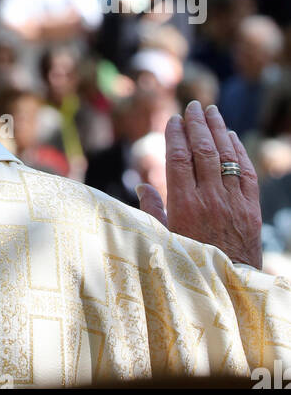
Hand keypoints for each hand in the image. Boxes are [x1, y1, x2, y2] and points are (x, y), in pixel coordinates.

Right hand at [136, 102, 261, 267]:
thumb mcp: (164, 240)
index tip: (174, 119)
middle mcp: (210, 199)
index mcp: (184, 205)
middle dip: (197, 124)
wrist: (229, 287)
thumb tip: (142, 185)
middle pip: (203, 151)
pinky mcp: (252, 210)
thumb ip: (153, 210)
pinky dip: (239, 151)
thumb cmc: (190, 265)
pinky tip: (231, 137)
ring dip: (218, 130)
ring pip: (226, 157)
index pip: (179, 158)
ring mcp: (234, 203)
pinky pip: (247, 173)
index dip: (176, 135)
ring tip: (212, 111)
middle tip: (193, 106)